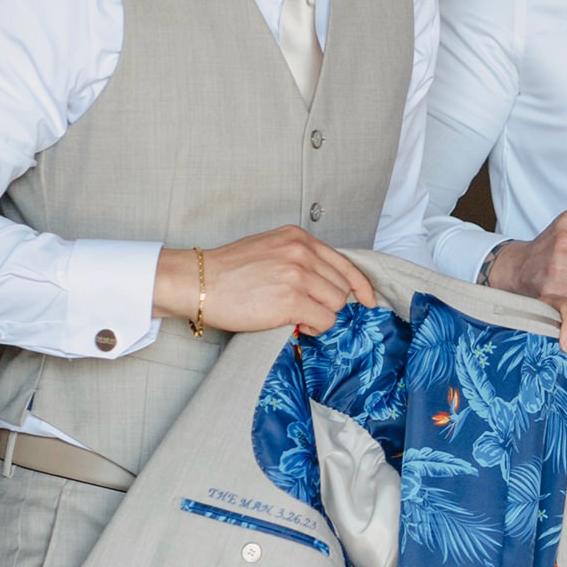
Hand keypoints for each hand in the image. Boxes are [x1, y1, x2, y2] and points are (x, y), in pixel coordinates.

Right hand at [152, 227, 375, 338]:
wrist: (198, 280)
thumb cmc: (228, 271)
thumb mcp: (270, 249)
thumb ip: (299, 259)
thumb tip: (326, 284)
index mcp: (299, 237)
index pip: (345, 263)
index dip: (361, 286)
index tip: (368, 300)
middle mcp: (302, 252)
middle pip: (342, 288)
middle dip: (328, 304)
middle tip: (305, 312)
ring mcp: (298, 275)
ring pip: (336, 305)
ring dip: (320, 317)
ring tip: (296, 317)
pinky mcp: (291, 300)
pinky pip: (323, 321)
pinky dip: (313, 328)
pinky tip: (294, 324)